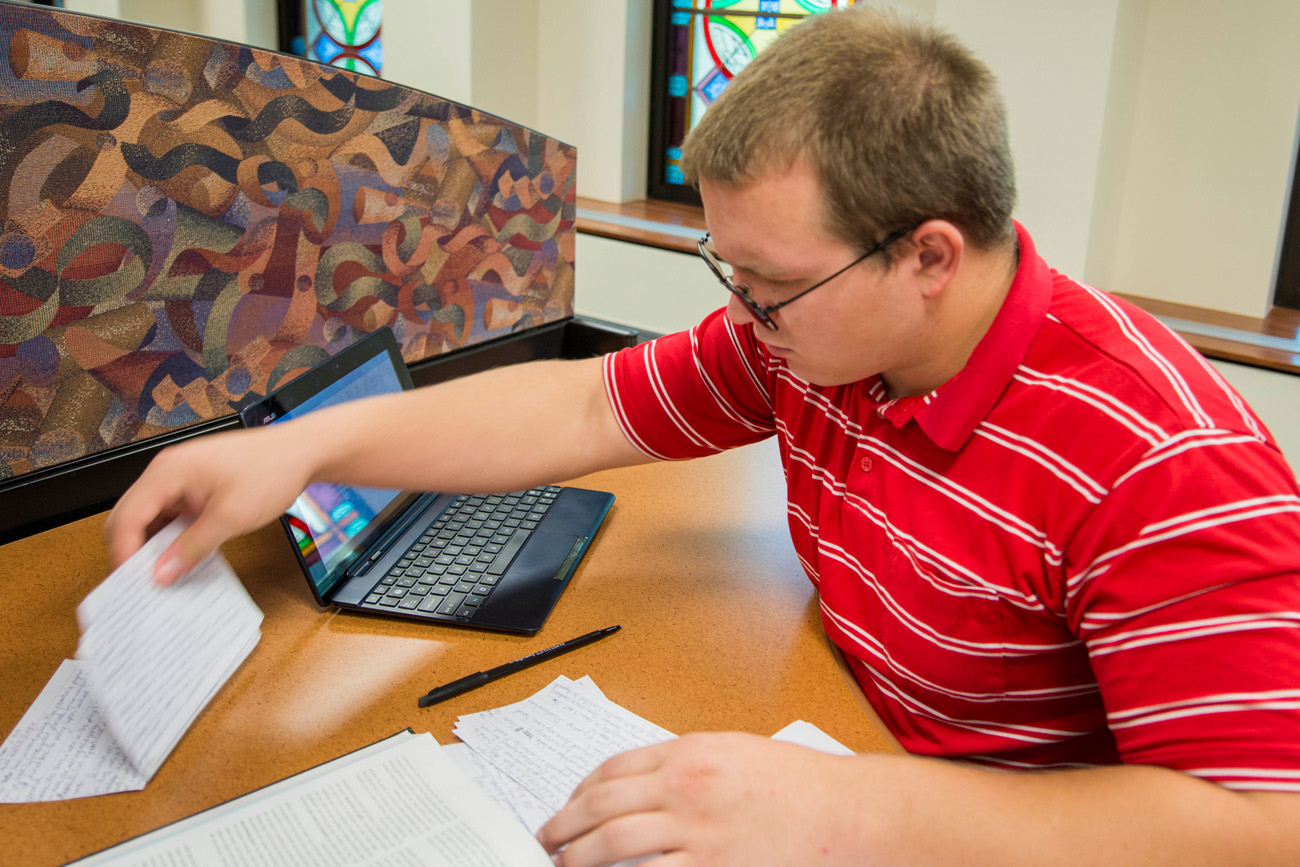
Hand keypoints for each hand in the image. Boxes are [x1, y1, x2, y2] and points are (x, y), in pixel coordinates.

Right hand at [103, 424, 312, 583]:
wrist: (301, 452)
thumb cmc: (271, 471)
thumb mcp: (231, 517)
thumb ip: (193, 547)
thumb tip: (161, 574)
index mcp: (167, 471)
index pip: (126, 516)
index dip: (123, 552)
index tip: (130, 584)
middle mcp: (167, 472)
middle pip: (131, 517)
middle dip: (133, 551)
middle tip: (142, 585)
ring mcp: (180, 479)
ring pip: (151, 519)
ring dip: (154, 546)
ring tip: (163, 577)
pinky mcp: (195, 488)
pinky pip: (172, 516)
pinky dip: (173, 537)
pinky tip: (183, 558)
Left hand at [537, 732, 877, 866]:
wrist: (844, 815)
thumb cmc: (798, 784)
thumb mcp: (734, 754)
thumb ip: (686, 765)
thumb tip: (643, 786)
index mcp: (689, 753)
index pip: (613, 769)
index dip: (579, 791)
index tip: (567, 807)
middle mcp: (685, 788)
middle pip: (602, 805)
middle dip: (564, 825)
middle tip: (546, 841)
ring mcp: (696, 832)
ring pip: (615, 845)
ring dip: (579, 858)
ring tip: (563, 866)